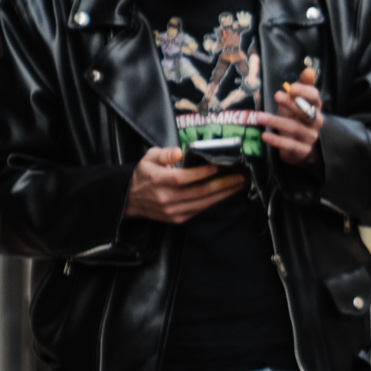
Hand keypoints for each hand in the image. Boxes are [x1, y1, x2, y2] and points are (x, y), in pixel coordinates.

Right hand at [126, 147, 241, 222]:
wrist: (130, 199)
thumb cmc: (144, 175)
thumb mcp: (148, 158)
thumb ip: (164, 153)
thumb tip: (179, 151)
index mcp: (157, 180)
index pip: (183, 178)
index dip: (201, 173)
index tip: (218, 166)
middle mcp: (166, 198)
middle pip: (199, 192)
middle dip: (223, 184)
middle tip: (241, 176)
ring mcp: (172, 211)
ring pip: (203, 203)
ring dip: (224, 194)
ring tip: (239, 185)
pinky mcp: (178, 219)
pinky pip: (200, 210)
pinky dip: (215, 202)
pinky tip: (226, 194)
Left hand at [262, 61, 323, 164]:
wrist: (303, 148)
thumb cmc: (297, 119)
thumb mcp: (298, 102)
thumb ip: (303, 86)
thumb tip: (309, 69)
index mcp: (315, 108)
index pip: (315, 98)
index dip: (305, 92)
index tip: (292, 87)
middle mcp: (315, 122)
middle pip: (306, 113)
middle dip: (291, 104)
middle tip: (276, 95)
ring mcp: (310, 137)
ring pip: (295, 129)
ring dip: (276, 121)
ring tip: (259, 117)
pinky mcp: (303, 151)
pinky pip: (290, 145)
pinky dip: (277, 141)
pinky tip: (265, 136)